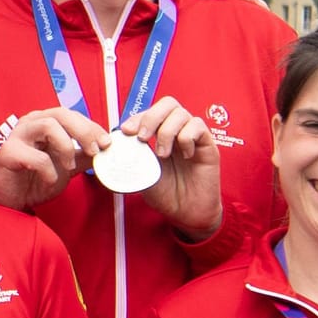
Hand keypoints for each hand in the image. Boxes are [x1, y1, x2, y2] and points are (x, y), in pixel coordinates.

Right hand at [0, 107, 109, 210]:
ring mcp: (17, 136)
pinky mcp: (8, 153)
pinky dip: (49, 171)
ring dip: (66, 147)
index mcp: (43, 122)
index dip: (92, 126)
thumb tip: (106, 149)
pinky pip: (36, 157)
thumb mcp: (66, 167)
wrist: (9, 201)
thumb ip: (83, 156)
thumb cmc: (34, 180)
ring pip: (48, 125)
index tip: (106, 143)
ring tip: (68, 167)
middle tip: (95, 150)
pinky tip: (49, 181)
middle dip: (83, 131)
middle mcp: (30, 123)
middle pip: (61, 113)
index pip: (71, 114)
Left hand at [122, 97, 221, 238]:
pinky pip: (198, 126)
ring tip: (162, 154)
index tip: (126, 131)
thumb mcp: (141, 175)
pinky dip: (186, 138)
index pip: (150, 112)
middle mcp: (177, 132)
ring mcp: (193, 137)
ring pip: (181, 113)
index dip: (137, 117)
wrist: (187, 214)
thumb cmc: (166, 195)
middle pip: (168, 103)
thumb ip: (129, 160)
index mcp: (160, 135)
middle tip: (143, 138)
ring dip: (167, 132)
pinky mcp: (208, 144)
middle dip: (151, 117)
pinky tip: (185, 155)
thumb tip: (109, 150)